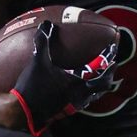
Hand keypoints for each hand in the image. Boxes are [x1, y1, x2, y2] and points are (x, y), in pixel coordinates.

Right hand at [10, 20, 119, 136]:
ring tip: (98, 75)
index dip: (109, 60)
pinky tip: (78, 87)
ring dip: (99, 85)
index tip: (113, 50)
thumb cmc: (33, 86)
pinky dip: (87, 92)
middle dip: (109, 74)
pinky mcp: (66, 111)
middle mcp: (80, 96)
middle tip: (111, 64)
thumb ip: (43, 42)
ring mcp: (74, 106)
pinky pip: (83, 101)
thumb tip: (46, 24)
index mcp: (78, 84)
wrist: (23, 112)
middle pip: (103, 86)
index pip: (102, 73)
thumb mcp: (38, 61)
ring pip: (94, 96)